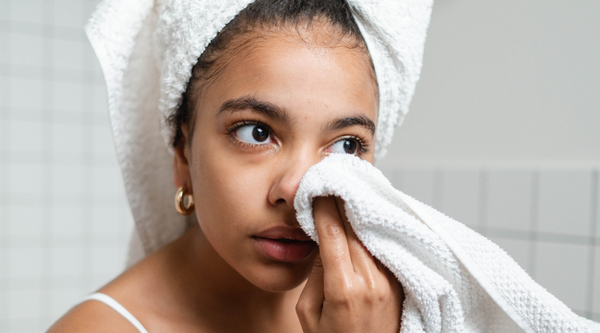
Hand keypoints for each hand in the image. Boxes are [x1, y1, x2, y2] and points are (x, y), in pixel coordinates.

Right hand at [296, 196, 403, 332]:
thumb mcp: (310, 313)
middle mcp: (371, 281)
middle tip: (331, 182)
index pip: (333, 235)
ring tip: (346, 194)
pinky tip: (362, 218)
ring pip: (371, 234)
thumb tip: (322, 241)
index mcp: (344, 289)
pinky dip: (370, 230)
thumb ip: (314, 275)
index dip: (325, 208)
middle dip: (342, 204)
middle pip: (354, 229)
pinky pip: (382, 247)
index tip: (319, 190)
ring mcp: (389, 280)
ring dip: (358, 214)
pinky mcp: (399, 281)